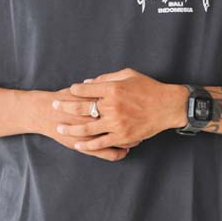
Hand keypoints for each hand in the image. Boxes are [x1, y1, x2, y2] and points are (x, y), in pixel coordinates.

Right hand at [43, 84, 132, 160]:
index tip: (141, 110)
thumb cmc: (63, 100)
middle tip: (143, 125)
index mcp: (98, 102)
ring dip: (131, 141)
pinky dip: (119, 154)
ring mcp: (93, 135)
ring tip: (138, 138)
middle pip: (125, 123)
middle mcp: (97, 119)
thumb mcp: (83, 89)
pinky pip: (109, 154)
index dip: (134, 108)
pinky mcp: (87, 147)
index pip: (123, 106)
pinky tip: (125, 150)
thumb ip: (96, 87)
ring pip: (120, 140)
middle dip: (136, 125)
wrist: (43, 112)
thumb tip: (112, 86)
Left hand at [51, 69, 185, 157]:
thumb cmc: (149, 88)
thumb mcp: (128, 75)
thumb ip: (107, 78)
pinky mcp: (122, 136)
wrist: (168, 106)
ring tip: (59, 127)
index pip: (86, 90)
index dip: (74, 91)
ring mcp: (116, 123)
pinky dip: (87, 145)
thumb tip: (88, 83)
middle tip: (54, 105)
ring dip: (70, 128)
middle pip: (81, 107)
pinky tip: (77, 145)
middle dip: (65, 106)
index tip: (67, 91)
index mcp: (113, 89)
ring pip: (87, 128)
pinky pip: (101, 143)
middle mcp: (112, 106)